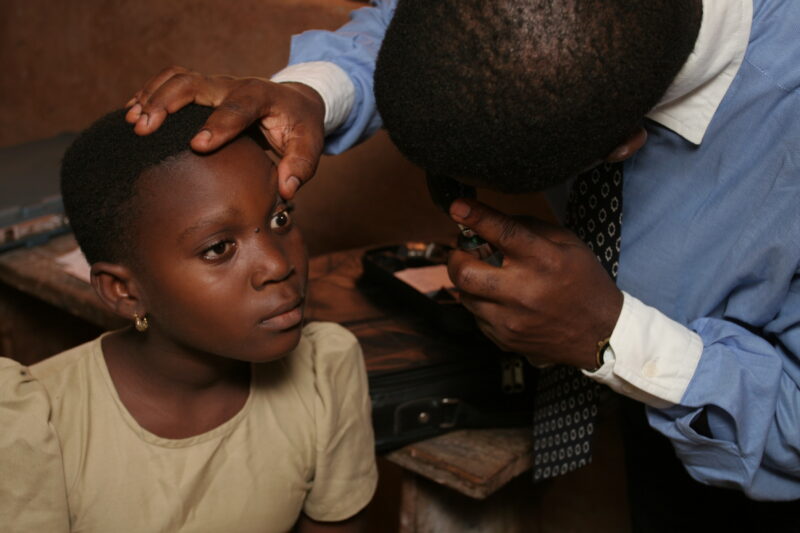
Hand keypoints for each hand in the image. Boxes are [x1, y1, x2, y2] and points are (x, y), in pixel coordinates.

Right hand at [125, 66, 324, 199]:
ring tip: (131, 122)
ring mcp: (216, 85)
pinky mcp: (203, 89)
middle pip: (195, 84)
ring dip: (152, 97)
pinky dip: (150, 93)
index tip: (198, 145)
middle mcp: (234, 85)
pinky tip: (131, 113)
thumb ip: (301, 166)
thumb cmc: (300, 127)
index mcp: (263, 97)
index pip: (239, 107)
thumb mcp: (309, 146)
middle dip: (168, 104)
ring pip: (178, 79)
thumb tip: (287, 189)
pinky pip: (171, 81)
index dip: (218, 125)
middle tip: (144, 129)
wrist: (295, 102)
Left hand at [447, 198, 622, 369]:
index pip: (502, 233)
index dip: (475, 216)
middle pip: (464, 271)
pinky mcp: (504, 338)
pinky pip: (476, 316)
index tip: (457, 206)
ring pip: (464, 295)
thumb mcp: (570, 245)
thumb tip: (493, 219)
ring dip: (468, 280)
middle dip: (456, 256)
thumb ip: (531, 228)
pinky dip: (481, 303)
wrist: (601, 335)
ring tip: (486, 275)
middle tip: (464, 250)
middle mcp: (523, 291)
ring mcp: (511, 319)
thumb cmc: (585, 283)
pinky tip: (499, 299)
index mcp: (544, 261)